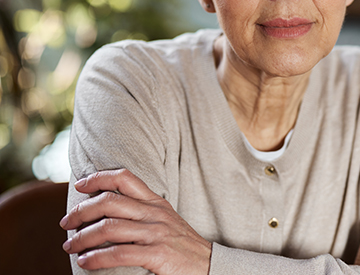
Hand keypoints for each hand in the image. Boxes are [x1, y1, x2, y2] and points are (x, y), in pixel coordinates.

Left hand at [60, 169, 211, 274]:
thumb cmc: (182, 245)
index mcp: (156, 202)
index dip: (99, 177)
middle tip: (66, 222)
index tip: (80, 185)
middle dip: (81, 210)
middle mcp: (155, 214)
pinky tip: (85, 262)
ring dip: (82, 237)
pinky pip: (119, 253)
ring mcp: (156, 234)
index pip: (125, 177)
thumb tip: (108, 212)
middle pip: (109, 201)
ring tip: (70, 246)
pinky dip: (96, 257)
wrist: (209, 265)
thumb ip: (142, 212)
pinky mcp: (157, 255)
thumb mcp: (165, 220)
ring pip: (109, 227)